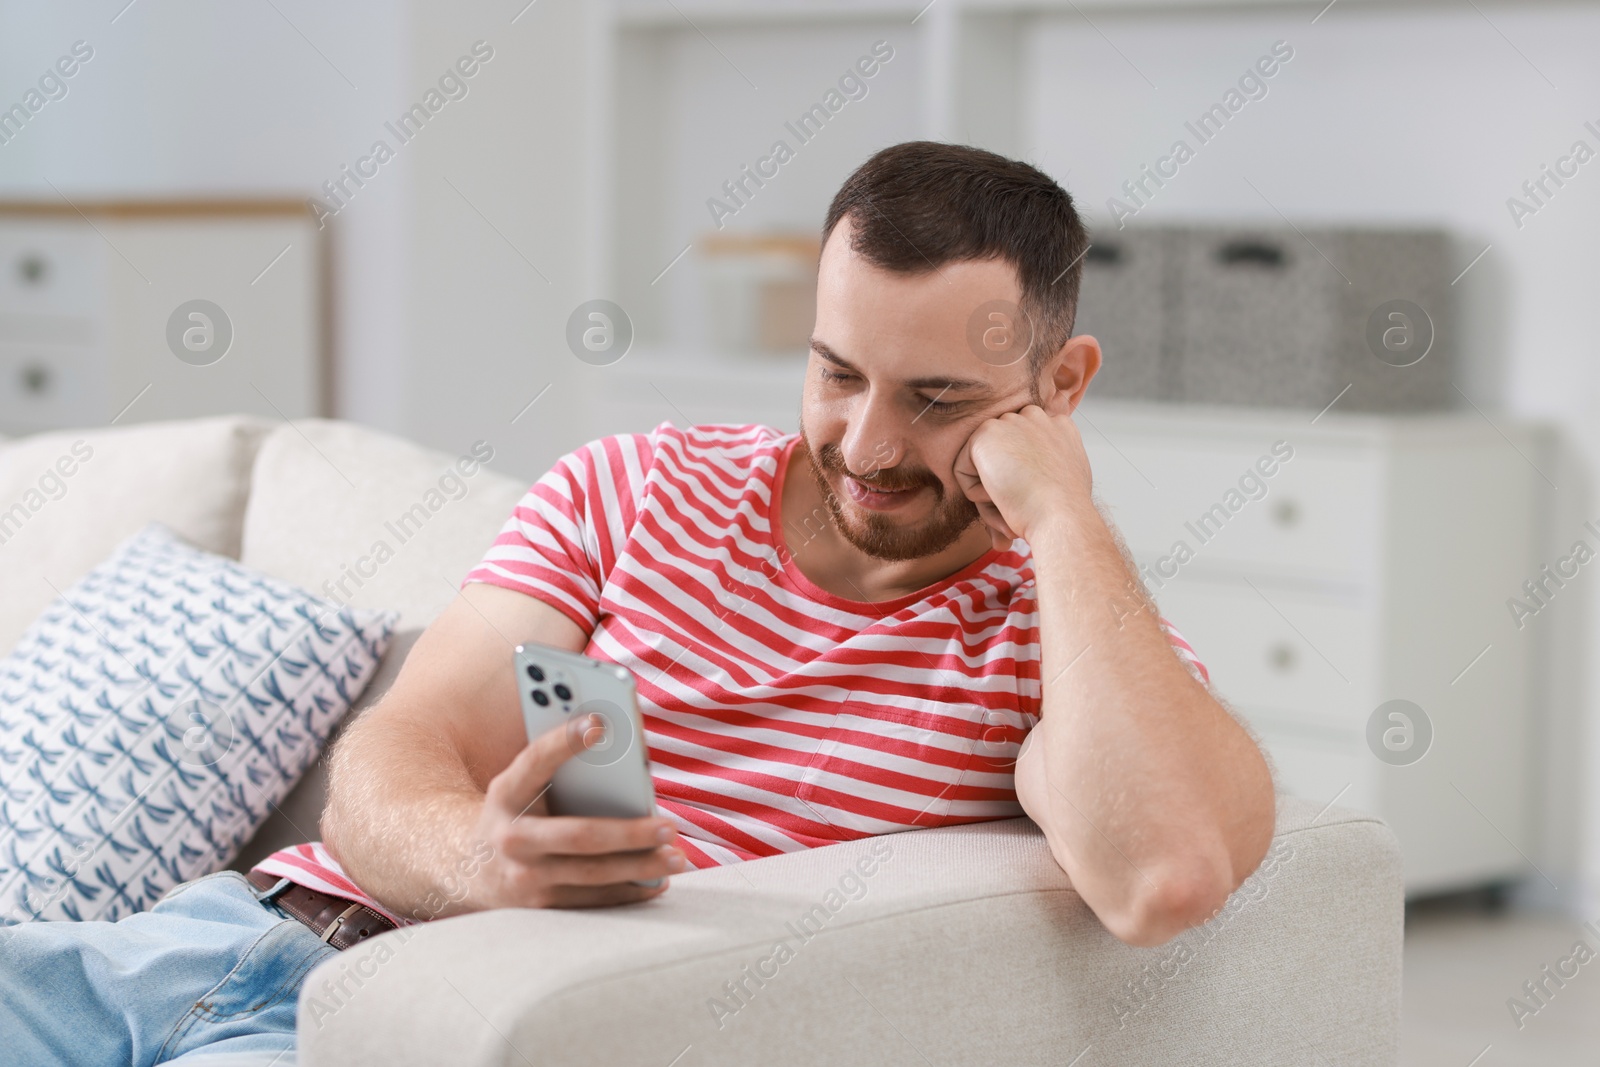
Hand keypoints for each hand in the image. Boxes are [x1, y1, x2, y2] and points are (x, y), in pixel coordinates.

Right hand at [467, 713, 685, 908]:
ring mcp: (524, 877)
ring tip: (678, 857)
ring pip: (592, 873)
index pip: (534, 762)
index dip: (563, 741)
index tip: (599, 722)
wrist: (470, 869)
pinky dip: (630, 892)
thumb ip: (558, 766)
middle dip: (628, 833)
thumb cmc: (518, 811)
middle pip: (578, 835)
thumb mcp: (523, 785)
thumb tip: (622, 754)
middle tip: (669, 826)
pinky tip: (659, 881)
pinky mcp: (539, 905)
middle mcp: (511, 837)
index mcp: (506, 794)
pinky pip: (593, 900)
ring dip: (641, 866)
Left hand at [951, 404, 1093, 549]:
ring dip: (990, 490)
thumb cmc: (1064, 509)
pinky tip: (1002, 497)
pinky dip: (976, 494)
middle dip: (1004, 481)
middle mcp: (1036, 417)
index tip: (1033, 498)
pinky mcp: (986, 434)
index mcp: (1060, 426)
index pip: (1025, 446)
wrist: (1060, 515)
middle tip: (1020, 506)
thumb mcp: (1063, 481)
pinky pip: (963, 471)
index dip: (1022, 475)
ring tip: (1013, 504)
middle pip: (1002, 453)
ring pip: (982, 463)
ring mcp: (1011, 422)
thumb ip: (1046, 466)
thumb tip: (1023, 475)